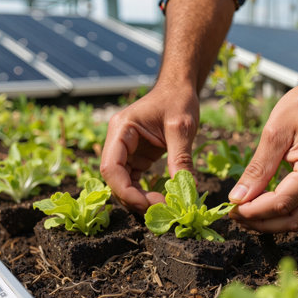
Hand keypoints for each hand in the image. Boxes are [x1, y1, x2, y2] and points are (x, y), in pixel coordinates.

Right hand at [100, 84, 198, 212]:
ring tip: (161, 206)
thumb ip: (181, 158)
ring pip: (122, 183)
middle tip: (160, 209)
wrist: (179, 89)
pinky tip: (159, 199)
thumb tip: (186, 189)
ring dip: (138, 198)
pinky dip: (143, 192)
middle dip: (133, 198)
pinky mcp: (137, 157)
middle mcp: (118, 142)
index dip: (126, 191)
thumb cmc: (178, 100)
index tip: (150, 204)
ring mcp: (126, 151)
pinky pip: (134, 180)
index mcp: (121, 130)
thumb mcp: (182, 128)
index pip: (111, 167)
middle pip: (114, 179)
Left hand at [229, 76, 297, 231]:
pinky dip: (283, 213)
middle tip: (235, 216)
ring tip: (245, 214)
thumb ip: (257, 169)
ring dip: (271, 222)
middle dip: (260, 223)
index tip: (231, 209)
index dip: (253, 212)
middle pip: (291, 220)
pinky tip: (263, 206)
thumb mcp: (274, 132)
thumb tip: (237, 198)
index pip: (280, 204)